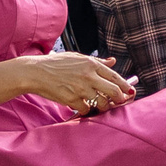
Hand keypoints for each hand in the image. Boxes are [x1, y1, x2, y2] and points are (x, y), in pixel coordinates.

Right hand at [17, 51, 136, 114]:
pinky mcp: (72, 99)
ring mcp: (81, 88)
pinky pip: (87, 108)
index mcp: (91, 64)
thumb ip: (97, 61)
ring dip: (103, 105)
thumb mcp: (77, 57)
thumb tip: (113, 61)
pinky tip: (82, 104)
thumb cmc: (56, 64)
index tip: (130, 91)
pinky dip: (86, 108)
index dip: (125, 86)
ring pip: (102, 102)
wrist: (36, 72)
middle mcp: (89, 76)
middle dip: (120, 99)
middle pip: (114, 91)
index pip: (115, 76)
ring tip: (99, 104)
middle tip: (120, 101)